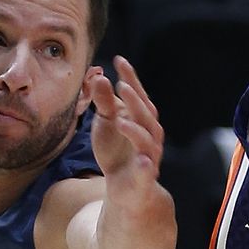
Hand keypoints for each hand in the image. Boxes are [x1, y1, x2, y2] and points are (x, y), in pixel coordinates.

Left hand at [88, 56, 165, 207]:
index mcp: (141, 118)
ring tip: (120, 121)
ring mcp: (149, 155)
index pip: (138, 94)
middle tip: (121, 84)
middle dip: (135, 100)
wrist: (125, 188)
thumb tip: (99, 76)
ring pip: (147, 140)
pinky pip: (148, 170)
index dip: (131, 77)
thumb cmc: (116, 151)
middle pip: (145, 114)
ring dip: (136, 130)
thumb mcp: (106, 123)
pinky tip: (142, 160)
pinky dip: (146, 165)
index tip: (119, 60)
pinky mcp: (145, 177)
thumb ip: (104, 101)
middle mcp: (150, 134)